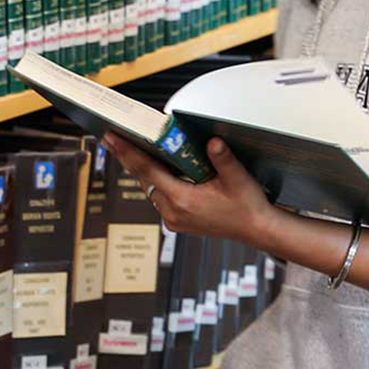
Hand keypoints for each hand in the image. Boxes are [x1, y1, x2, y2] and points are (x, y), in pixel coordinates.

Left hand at [101, 134, 278, 245]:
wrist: (256, 229)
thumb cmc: (247, 206)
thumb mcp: (237, 178)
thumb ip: (222, 158)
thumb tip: (212, 141)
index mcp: (183, 200)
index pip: (148, 171)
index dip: (128, 153)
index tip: (113, 139)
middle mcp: (173, 212)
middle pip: (143, 179)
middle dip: (127, 158)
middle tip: (111, 138)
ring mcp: (174, 219)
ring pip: (149, 189)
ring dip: (141, 170)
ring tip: (127, 149)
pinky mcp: (178, 221)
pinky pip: (159, 197)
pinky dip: (153, 181)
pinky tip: (152, 168)